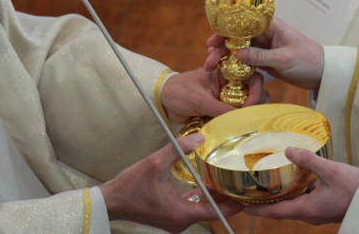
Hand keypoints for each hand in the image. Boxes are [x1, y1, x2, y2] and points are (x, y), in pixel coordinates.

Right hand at [100, 133, 242, 230]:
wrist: (111, 201)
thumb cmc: (131, 185)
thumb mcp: (156, 162)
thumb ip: (180, 149)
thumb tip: (200, 137)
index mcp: (181, 213)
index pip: (215, 212)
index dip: (233, 204)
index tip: (247, 196)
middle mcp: (180, 222)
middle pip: (211, 212)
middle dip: (227, 199)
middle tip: (242, 184)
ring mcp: (174, 221)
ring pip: (202, 210)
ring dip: (214, 198)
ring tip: (228, 182)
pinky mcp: (169, 217)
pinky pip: (192, 209)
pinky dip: (201, 199)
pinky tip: (207, 185)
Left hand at [161, 67, 264, 122]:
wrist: (164, 102)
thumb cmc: (180, 92)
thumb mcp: (200, 99)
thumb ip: (220, 109)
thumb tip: (240, 119)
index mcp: (226, 73)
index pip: (250, 76)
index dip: (255, 89)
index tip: (250, 104)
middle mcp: (230, 85)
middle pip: (253, 91)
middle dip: (258, 102)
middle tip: (253, 115)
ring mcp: (227, 98)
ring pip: (247, 104)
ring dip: (252, 113)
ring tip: (251, 123)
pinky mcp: (222, 111)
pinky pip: (236, 116)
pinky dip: (241, 122)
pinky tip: (244, 130)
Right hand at [205, 18, 324, 89]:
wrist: (322, 73)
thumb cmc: (307, 60)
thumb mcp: (284, 58)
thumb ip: (261, 56)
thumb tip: (236, 54)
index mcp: (270, 26)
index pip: (242, 25)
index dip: (225, 32)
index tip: (211, 43)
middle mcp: (264, 34)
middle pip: (236, 38)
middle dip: (221, 47)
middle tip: (208, 60)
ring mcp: (263, 47)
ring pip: (238, 50)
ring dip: (225, 58)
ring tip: (211, 67)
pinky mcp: (264, 60)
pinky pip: (245, 61)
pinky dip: (234, 66)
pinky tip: (223, 72)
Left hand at [245, 147, 358, 224]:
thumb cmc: (355, 189)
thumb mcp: (331, 171)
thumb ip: (308, 160)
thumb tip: (288, 150)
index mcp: (307, 209)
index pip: (276, 212)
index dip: (258, 210)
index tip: (243, 206)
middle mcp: (310, 215)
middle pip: (282, 210)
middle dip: (266, 203)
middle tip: (252, 192)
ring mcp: (318, 212)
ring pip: (294, 207)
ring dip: (280, 199)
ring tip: (268, 186)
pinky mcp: (326, 208)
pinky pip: (305, 203)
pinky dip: (295, 195)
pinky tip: (295, 182)